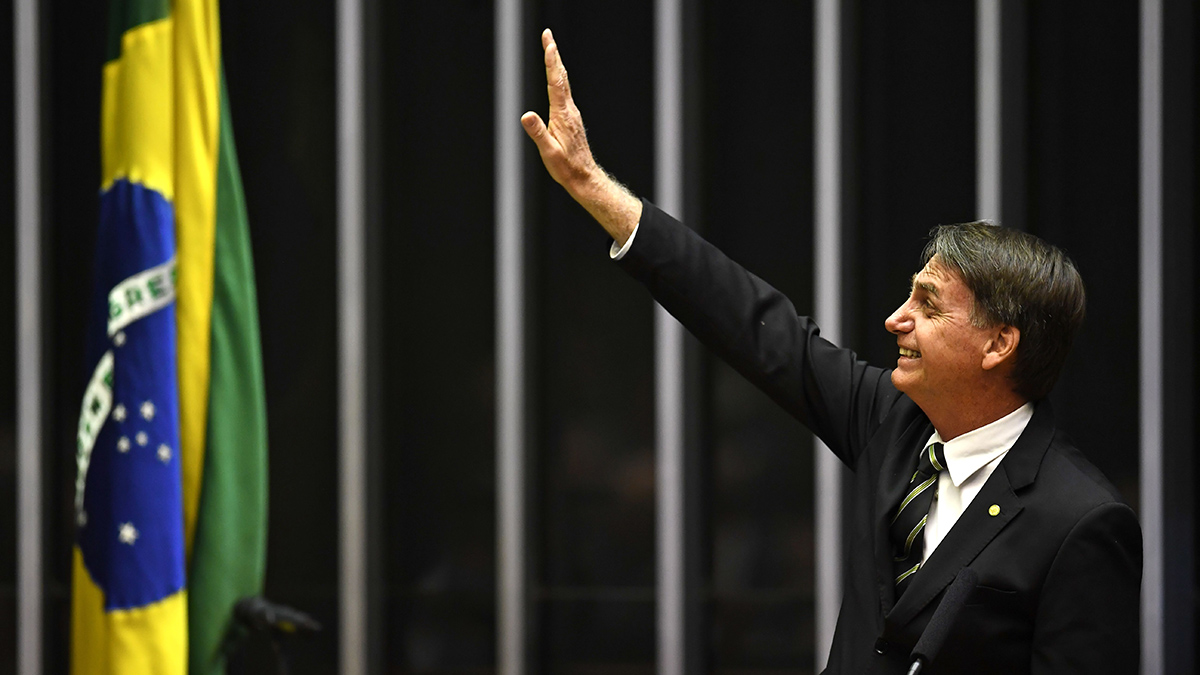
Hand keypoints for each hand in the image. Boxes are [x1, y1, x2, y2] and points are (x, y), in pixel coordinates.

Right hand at [521, 29, 641, 245]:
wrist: (584, 177)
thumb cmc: (566, 167)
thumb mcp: (548, 152)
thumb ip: (538, 132)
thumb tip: (526, 115)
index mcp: (562, 114)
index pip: (556, 82)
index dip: (551, 61)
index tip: (549, 43)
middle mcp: (569, 110)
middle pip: (561, 76)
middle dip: (553, 54)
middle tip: (548, 36)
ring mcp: (571, 113)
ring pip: (563, 83)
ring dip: (556, 64)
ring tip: (551, 49)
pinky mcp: (571, 119)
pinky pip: (564, 92)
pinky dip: (559, 78)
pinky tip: (557, 77)